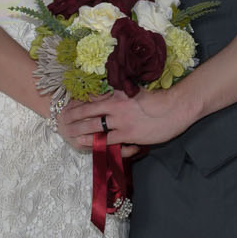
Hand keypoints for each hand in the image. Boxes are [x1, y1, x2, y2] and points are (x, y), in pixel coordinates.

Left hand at [58, 87, 195, 150]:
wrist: (175, 108)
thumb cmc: (159, 99)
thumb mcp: (136, 92)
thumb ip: (122, 92)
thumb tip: (109, 92)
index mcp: (117, 93)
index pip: (93, 97)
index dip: (78, 102)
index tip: (67, 105)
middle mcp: (115, 106)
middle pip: (88, 111)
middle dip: (73, 117)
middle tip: (61, 122)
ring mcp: (120, 121)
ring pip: (94, 127)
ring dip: (80, 131)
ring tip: (69, 135)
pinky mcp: (127, 135)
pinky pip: (107, 141)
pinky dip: (96, 144)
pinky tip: (89, 146)